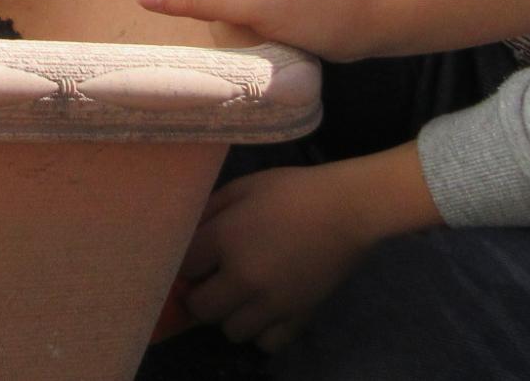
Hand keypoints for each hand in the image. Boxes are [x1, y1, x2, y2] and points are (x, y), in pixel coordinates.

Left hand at [180, 150, 436, 351]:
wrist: (346, 208)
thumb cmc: (290, 190)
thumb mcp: (241, 187)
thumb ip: (208, 211)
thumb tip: (187, 234)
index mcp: (225, 240)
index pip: (183, 267)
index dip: (184, 263)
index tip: (192, 258)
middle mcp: (243, 278)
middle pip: (201, 308)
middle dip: (200, 295)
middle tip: (210, 281)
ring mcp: (273, 303)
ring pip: (231, 330)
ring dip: (229, 315)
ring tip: (239, 295)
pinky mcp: (299, 316)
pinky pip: (268, 342)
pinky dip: (262, 331)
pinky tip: (264, 310)